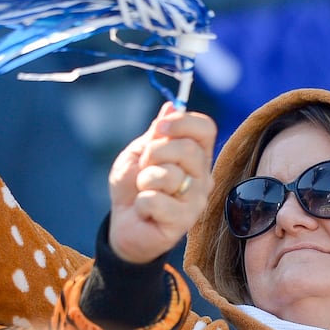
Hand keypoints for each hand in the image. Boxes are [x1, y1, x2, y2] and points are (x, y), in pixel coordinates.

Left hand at [107, 104, 215, 263]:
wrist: (124, 224)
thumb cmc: (134, 188)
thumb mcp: (139, 153)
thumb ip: (156, 133)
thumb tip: (171, 106)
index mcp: (196, 155)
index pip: (205, 128)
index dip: (182, 122)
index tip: (158, 129)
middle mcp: (203, 177)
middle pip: (188, 149)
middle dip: (154, 154)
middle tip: (144, 168)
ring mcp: (197, 200)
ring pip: (169, 175)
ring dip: (144, 181)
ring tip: (144, 191)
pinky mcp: (184, 222)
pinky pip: (155, 200)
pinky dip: (141, 203)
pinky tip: (144, 211)